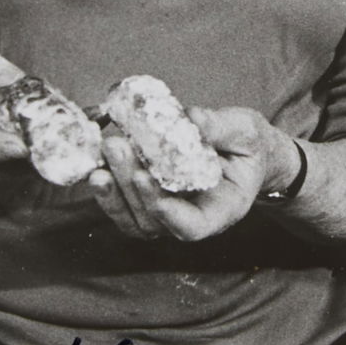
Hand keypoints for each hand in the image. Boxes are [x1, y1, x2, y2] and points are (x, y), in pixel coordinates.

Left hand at [89, 106, 297, 242]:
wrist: (241, 152)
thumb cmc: (247, 145)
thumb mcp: (245, 131)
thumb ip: (220, 128)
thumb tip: (191, 117)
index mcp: (223, 209)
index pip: (194, 227)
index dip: (172, 217)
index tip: (155, 192)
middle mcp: (191, 218)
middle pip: (155, 220)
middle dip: (133, 186)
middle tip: (120, 147)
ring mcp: (167, 214)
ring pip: (133, 218)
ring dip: (115, 188)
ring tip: (107, 150)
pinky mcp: (148, 200)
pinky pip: (123, 205)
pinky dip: (108, 187)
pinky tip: (98, 161)